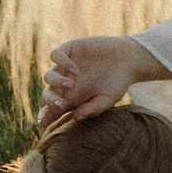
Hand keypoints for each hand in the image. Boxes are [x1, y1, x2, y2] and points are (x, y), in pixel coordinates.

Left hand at [41, 33, 163, 124]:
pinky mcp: (69, 49)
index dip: (45, 116)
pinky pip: (55, 55)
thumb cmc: (118, 83)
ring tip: (72, 85)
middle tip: (61, 104)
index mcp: (71, 98)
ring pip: (49, 76)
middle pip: (47, 94)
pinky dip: (62, 62)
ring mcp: (65, 67)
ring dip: (57, 82)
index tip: (42, 123)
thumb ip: (93, 108)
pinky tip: (75, 70)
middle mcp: (64, 84)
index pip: (52, 109)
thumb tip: (75, 116)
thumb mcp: (108, 99)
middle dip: (51, 101)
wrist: (129, 60)